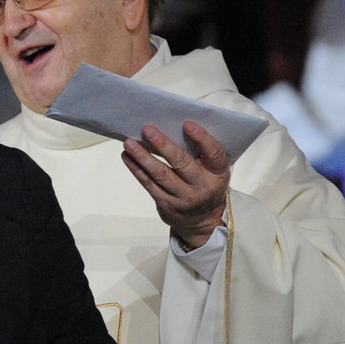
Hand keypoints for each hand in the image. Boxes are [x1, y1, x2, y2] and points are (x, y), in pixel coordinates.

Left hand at [121, 121, 228, 248]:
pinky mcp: (166, 204)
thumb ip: (200, 152)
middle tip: (147, 129)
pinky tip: (126, 155)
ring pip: (161, 174)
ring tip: (129, 142)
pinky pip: (148, 184)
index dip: (202, 139)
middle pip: (182, 163)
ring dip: (142, 157)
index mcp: (218, 173)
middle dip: (163, 145)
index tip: (187, 124)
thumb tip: (172, 124)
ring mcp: (184, 197)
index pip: (214, 155)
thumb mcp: (212, 170)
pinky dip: (135, 168)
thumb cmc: (205, 183)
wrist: (203, 221)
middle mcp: (202, 187)